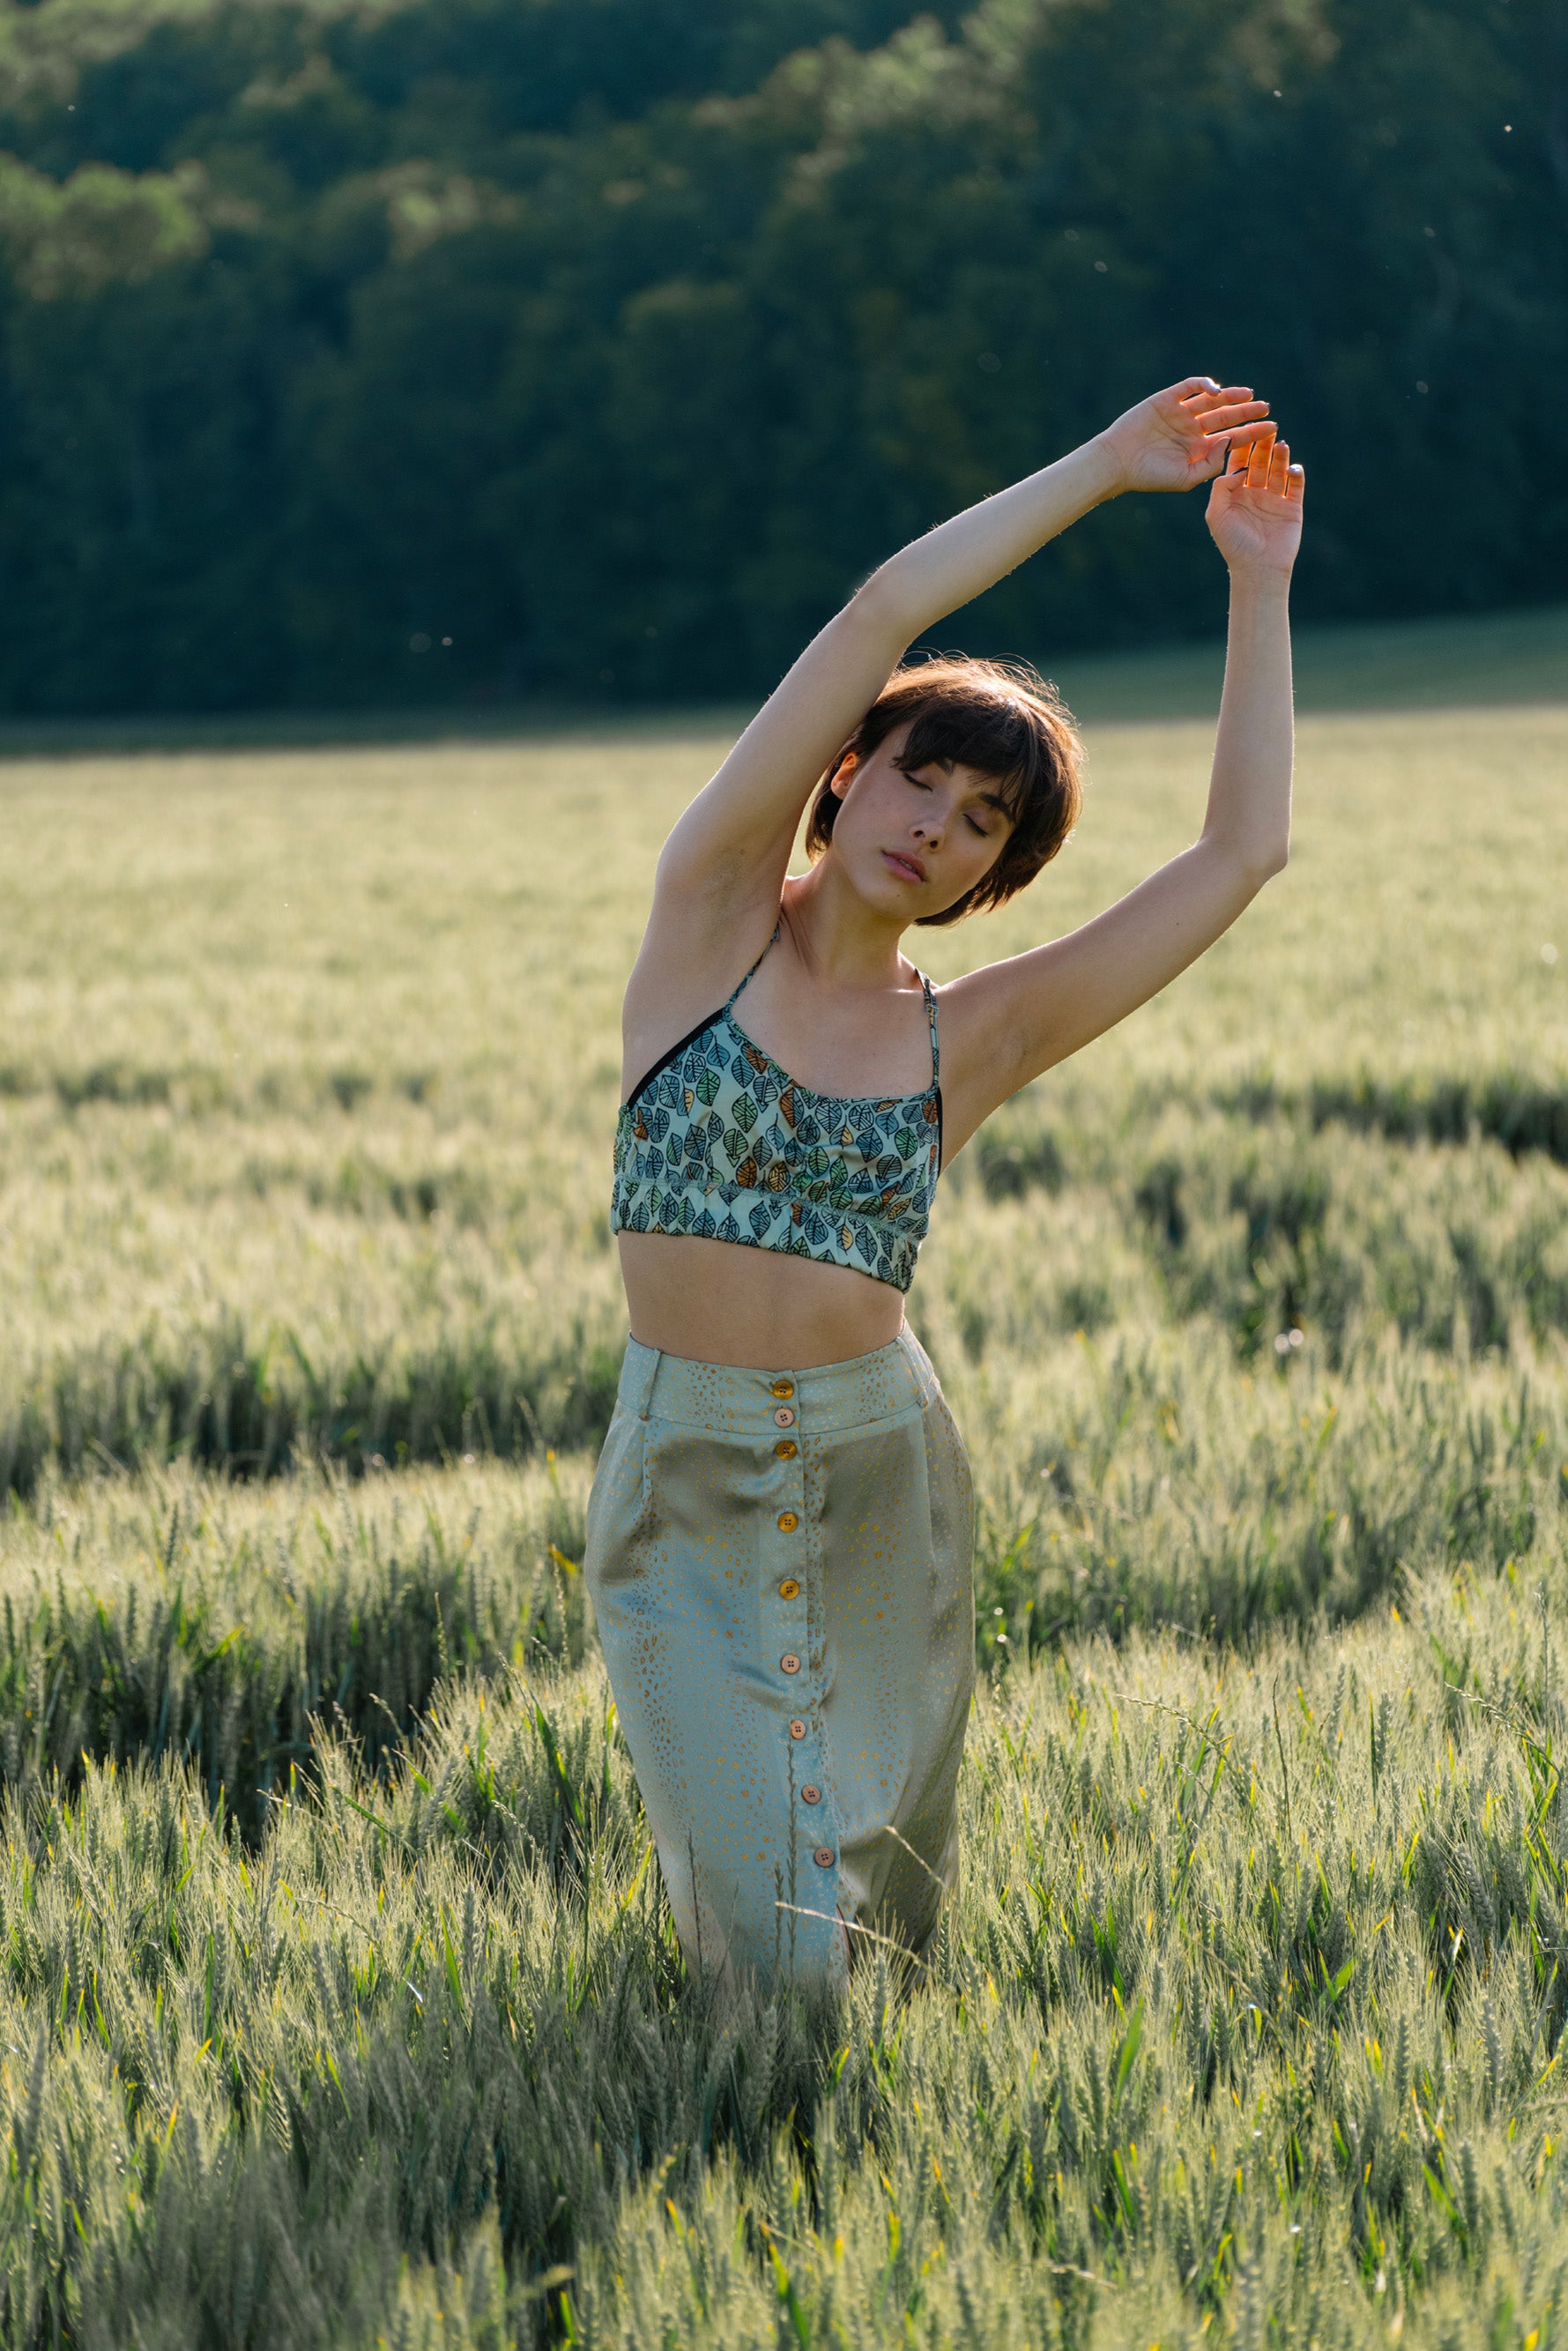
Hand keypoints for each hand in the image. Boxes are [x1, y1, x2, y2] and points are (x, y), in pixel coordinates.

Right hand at [1096, 378, 1274, 494]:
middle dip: (1247, 412)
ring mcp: (1180, 413)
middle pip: (1226, 417)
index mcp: (1198, 449)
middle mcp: (1192, 429)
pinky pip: (1189, 387)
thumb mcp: (1186, 478)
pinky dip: (1203, 384)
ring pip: (1211, 401)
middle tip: (1267, 408)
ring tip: (1250, 395)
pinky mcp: (1166, 399)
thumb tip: (1230, 440)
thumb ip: (1211, 464)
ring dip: (1231, 396)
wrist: (1117, 463)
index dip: (1252, 432)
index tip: (1271, 428)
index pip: (1232, 437)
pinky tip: (1216, 390)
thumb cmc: (1149, 476)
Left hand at [1205, 432, 1304, 577]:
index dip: (1243, 448)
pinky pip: (1296, 485)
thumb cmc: (1233, 544)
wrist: (1258, 568)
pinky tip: (1292, 467)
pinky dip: (1296, 473)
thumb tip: (1237, 467)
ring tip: (1281, 444)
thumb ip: (1221, 487)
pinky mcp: (1292, 507)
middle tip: (1267, 430)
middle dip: (1263, 447)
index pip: (1239, 464)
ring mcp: (1274, 499)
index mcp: (1235, 494)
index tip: (1246, 431)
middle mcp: (1255, 494)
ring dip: (1280, 456)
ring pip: (1278, 470)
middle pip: (1260, 463)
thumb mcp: (1217, 514)